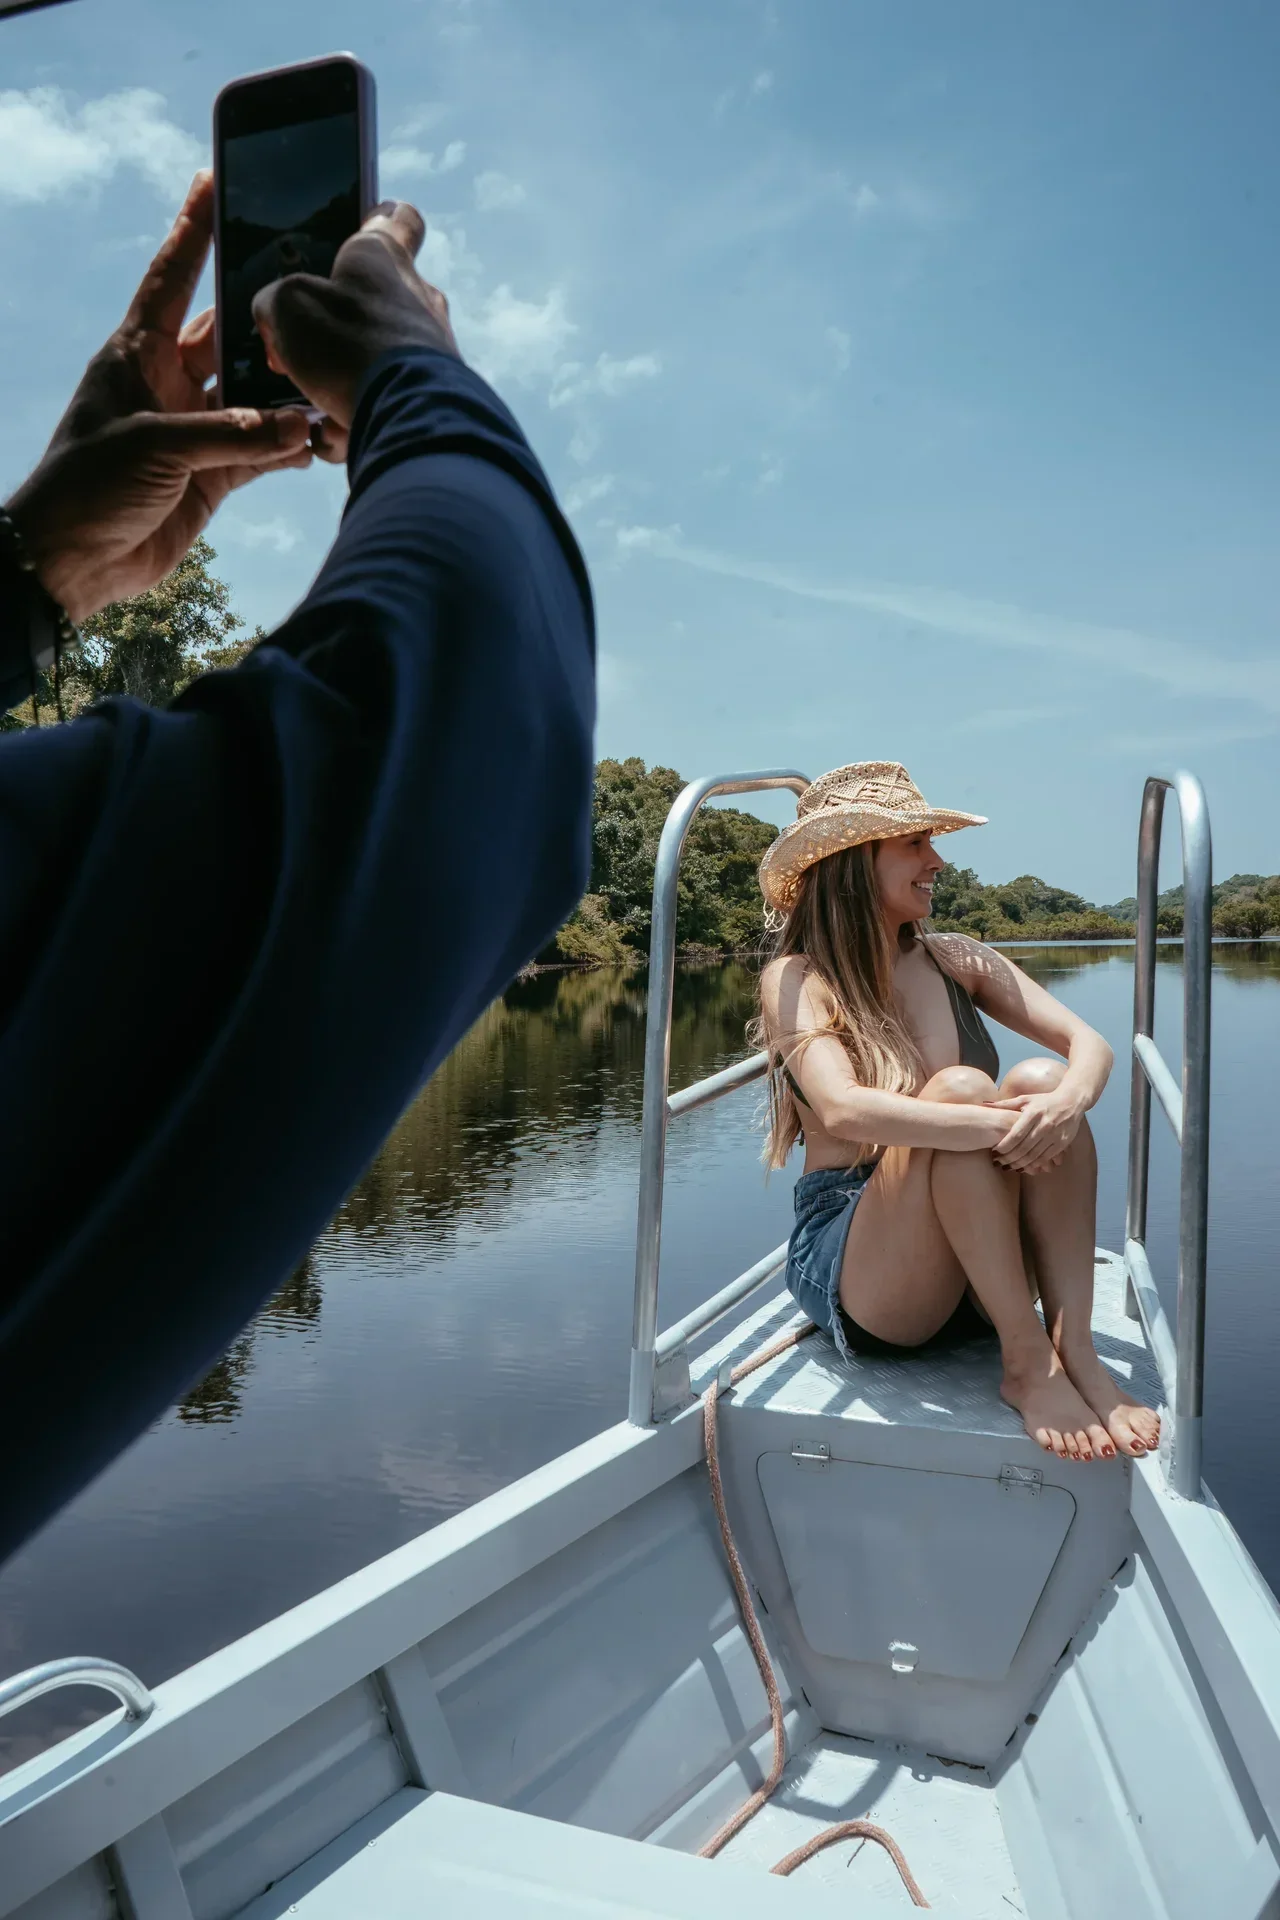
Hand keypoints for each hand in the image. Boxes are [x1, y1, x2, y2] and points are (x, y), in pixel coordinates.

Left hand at [5, 173, 312, 624]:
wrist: (70, 561)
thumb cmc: (88, 486)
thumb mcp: (156, 447)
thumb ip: (230, 435)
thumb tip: (300, 426)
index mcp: (137, 353)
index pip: (172, 276)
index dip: (194, 229)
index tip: (214, 177)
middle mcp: (169, 382)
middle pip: (227, 334)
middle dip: (267, 316)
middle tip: (315, 285)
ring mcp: (194, 428)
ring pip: (253, 395)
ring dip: (288, 392)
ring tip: (331, 374)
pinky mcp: (212, 476)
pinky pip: (262, 450)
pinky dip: (289, 447)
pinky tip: (321, 439)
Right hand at [252, 201, 458, 463]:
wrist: (407, 417)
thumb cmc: (347, 345)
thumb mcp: (286, 305)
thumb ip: (275, 300)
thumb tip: (275, 316)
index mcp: (384, 256)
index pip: (400, 218)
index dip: (381, 218)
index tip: (369, 225)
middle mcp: (419, 297)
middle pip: (380, 298)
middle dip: (340, 325)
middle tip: (304, 348)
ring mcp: (435, 348)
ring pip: (380, 360)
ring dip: (344, 382)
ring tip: (316, 407)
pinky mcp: (439, 395)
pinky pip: (391, 401)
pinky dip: (361, 417)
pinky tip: (337, 435)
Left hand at [989, 1090, 1084, 1174]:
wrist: (1072, 1102)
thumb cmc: (1044, 1101)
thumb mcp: (1025, 1099)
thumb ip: (1005, 1104)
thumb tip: (984, 1104)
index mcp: (1033, 1113)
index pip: (1016, 1135)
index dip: (1004, 1146)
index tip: (994, 1151)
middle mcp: (1044, 1125)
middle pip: (1023, 1148)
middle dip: (1009, 1158)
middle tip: (998, 1162)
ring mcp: (1055, 1136)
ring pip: (1034, 1156)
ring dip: (1019, 1164)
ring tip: (1008, 1167)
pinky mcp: (1062, 1143)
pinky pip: (1045, 1158)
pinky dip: (1034, 1164)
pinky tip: (1024, 1166)